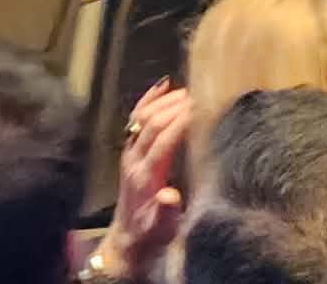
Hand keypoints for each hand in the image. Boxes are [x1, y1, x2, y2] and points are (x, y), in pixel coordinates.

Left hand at [103, 80, 193, 279]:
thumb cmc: (150, 234)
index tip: (200, 108)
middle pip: (151, 125)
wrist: (126, 240)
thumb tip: (170, 194)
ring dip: (163, 101)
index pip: (162, 142)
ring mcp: (129, 153)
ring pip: (142, 118)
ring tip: (187, 91)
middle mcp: (134, 160)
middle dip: (174, 107)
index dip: (180, 123)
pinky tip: (163, 85)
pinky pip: (135, 119)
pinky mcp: (128, 151)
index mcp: (146, 177)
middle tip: (198, 95)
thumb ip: (166, 212)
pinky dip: (148, 100)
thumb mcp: (162, 229)